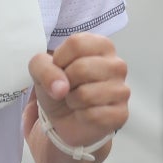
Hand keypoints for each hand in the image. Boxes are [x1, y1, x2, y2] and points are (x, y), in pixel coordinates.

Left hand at [28, 34, 129, 150]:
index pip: (76, 44)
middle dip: (65, 82)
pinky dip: (81, 116)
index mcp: (101, 45)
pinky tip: (85, 113)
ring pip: (86, 95)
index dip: (60, 59)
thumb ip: (43, 67)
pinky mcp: (121, 114)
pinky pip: (92, 115)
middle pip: (81, 68)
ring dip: (72, 101)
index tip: (60, 67)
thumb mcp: (41, 69)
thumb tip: (61, 87)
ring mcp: (122, 89)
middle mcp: (117, 64)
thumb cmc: (59, 86)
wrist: (64, 117)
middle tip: (68, 87)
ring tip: (76, 99)